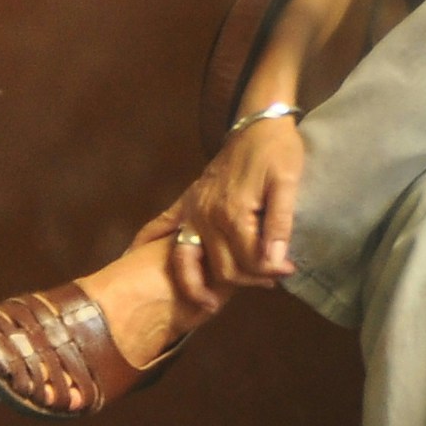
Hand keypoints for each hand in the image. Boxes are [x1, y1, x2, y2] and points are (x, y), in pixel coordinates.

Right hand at [139, 112, 303, 309]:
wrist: (257, 122)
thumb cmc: (277, 151)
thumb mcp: (288, 183)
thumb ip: (280, 225)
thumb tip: (275, 264)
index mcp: (233, 212)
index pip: (248, 261)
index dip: (271, 271)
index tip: (290, 271)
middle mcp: (206, 216)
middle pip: (222, 267)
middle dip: (247, 280)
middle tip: (272, 282)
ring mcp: (192, 210)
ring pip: (190, 259)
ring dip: (199, 284)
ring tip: (212, 303)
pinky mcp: (186, 202)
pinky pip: (159, 227)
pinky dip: (146, 243)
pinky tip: (136, 257)